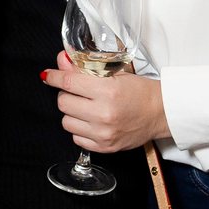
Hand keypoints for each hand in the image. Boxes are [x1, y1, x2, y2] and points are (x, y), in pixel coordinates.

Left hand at [41, 50, 169, 153]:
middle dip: (66, 94)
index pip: (68, 82)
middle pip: (63, 103)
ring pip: (66, 122)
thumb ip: (84, 69)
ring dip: (72, 113)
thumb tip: (61, 62)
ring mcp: (103, 133)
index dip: (54, 77)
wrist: (160, 113)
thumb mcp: (114, 73)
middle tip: (77, 92)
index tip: (47, 75)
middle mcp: (103, 114)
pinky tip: (91, 121)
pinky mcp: (104, 147)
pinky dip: (80, 129)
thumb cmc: (139, 91)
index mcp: (107, 91)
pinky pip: (76, 138)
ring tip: (86, 107)